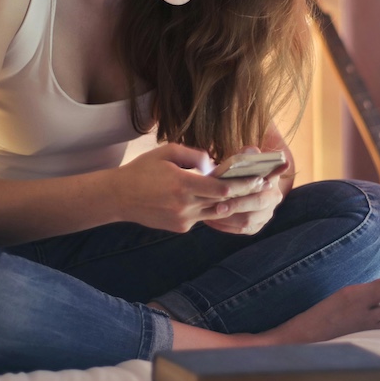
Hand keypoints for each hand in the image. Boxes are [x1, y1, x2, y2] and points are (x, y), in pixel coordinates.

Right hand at [111, 143, 267, 232]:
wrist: (119, 197)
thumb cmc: (143, 170)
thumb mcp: (167, 152)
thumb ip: (194, 156)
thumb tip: (215, 164)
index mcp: (183, 185)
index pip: (222, 189)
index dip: (242, 185)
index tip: (258, 179)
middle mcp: (185, 206)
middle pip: (224, 203)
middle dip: (243, 195)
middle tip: (261, 187)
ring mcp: (183, 220)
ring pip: (215, 213)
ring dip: (229, 204)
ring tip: (245, 193)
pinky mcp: (181, 228)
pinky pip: (201, 217)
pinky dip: (208, 208)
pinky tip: (212, 199)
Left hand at [203, 147, 287, 235]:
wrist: (246, 185)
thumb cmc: (241, 170)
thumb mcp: (245, 159)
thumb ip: (247, 154)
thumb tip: (252, 151)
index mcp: (273, 179)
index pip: (266, 182)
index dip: (250, 185)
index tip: (232, 188)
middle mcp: (273, 198)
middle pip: (256, 203)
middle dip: (236, 205)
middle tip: (217, 207)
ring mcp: (266, 214)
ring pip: (248, 221)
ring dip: (228, 219)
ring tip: (209, 214)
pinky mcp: (256, 226)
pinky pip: (241, 230)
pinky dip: (225, 226)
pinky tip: (210, 221)